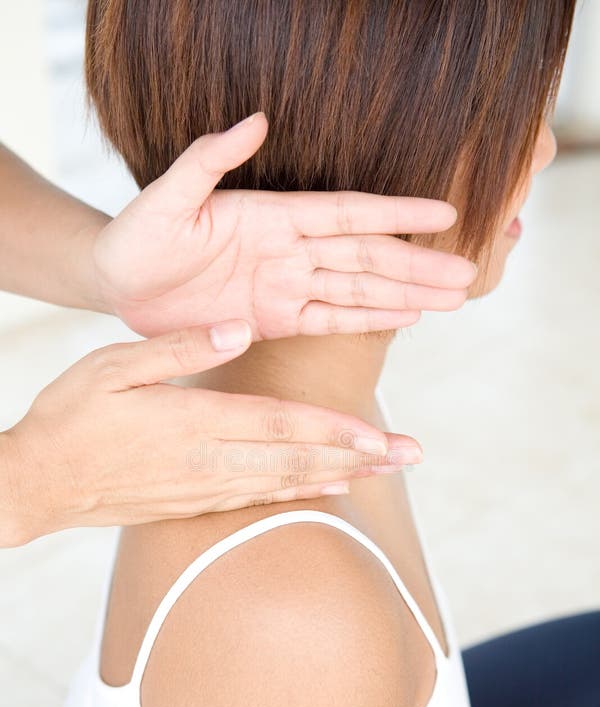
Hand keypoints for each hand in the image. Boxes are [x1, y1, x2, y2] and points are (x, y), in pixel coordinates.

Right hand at [0, 321, 420, 546]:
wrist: (39, 485)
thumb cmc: (71, 418)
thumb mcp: (111, 367)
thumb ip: (178, 350)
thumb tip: (236, 328)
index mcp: (193, 422)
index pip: (280, 426)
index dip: (335, 431)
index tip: (380, 435)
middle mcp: (209, 462)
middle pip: (298, 461)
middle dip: (359, 459)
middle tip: (410, 456)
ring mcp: (204, 488)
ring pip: (286, 485)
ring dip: (340, 478)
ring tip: (384, 472)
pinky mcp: (195, 504)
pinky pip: (259, 500)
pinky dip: (300, 494)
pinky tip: (327, 490)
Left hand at [92, 113, 476, 338]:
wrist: (118, 285)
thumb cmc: (137, 236)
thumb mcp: (168, 197)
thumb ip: (209, 160)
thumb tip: (253, 120)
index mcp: (273, 216)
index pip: (347, 213)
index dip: (396, 214)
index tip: (444, 214)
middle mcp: (290, 251)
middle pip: (366, 257)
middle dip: (417, 265)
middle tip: (469, 274)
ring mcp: (286, 287)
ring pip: (358, 290)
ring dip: (406, 295)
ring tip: (454, 299)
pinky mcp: (275, 321)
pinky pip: (330, 321)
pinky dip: (368, 320)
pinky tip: (406, 318)